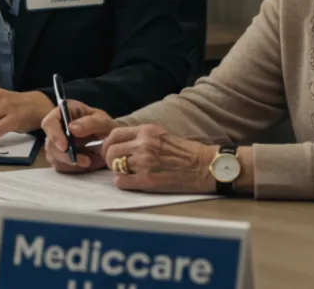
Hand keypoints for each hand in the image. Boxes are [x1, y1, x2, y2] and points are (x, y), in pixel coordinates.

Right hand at [41, 101, 115, 172]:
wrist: (108, 138)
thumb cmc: (104, 126)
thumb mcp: (103, 121)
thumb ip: (91, 123)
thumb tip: (72, 129)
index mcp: (64, 112)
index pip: (49, 123)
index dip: (54, 135)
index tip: (65, 147)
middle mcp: (55, 127)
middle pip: (50, 144)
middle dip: (66, 156)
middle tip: (86, 162)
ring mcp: (55, 143)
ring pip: (54, 158)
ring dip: (73, 163)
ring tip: (93, 161)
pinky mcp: (59, 156)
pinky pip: (61, 166)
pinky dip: (75, 168)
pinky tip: (89, 162)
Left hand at [101, 124, 215, 192]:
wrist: (206, 166)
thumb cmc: (186, 152)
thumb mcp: (161, 136)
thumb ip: (141, 138)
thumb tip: (120, 145)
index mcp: (146, 131)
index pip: (114, 134)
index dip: (107, 144)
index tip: (110, 151)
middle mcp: (143, 144)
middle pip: (110, 151)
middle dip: (109, 160)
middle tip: (116, 166)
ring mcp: (144, 162)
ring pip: (114, 167)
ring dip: (118, 172)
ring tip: (128, 174)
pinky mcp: (148, 180)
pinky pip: (121, 182)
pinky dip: (123, 183)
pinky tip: (133, 183)